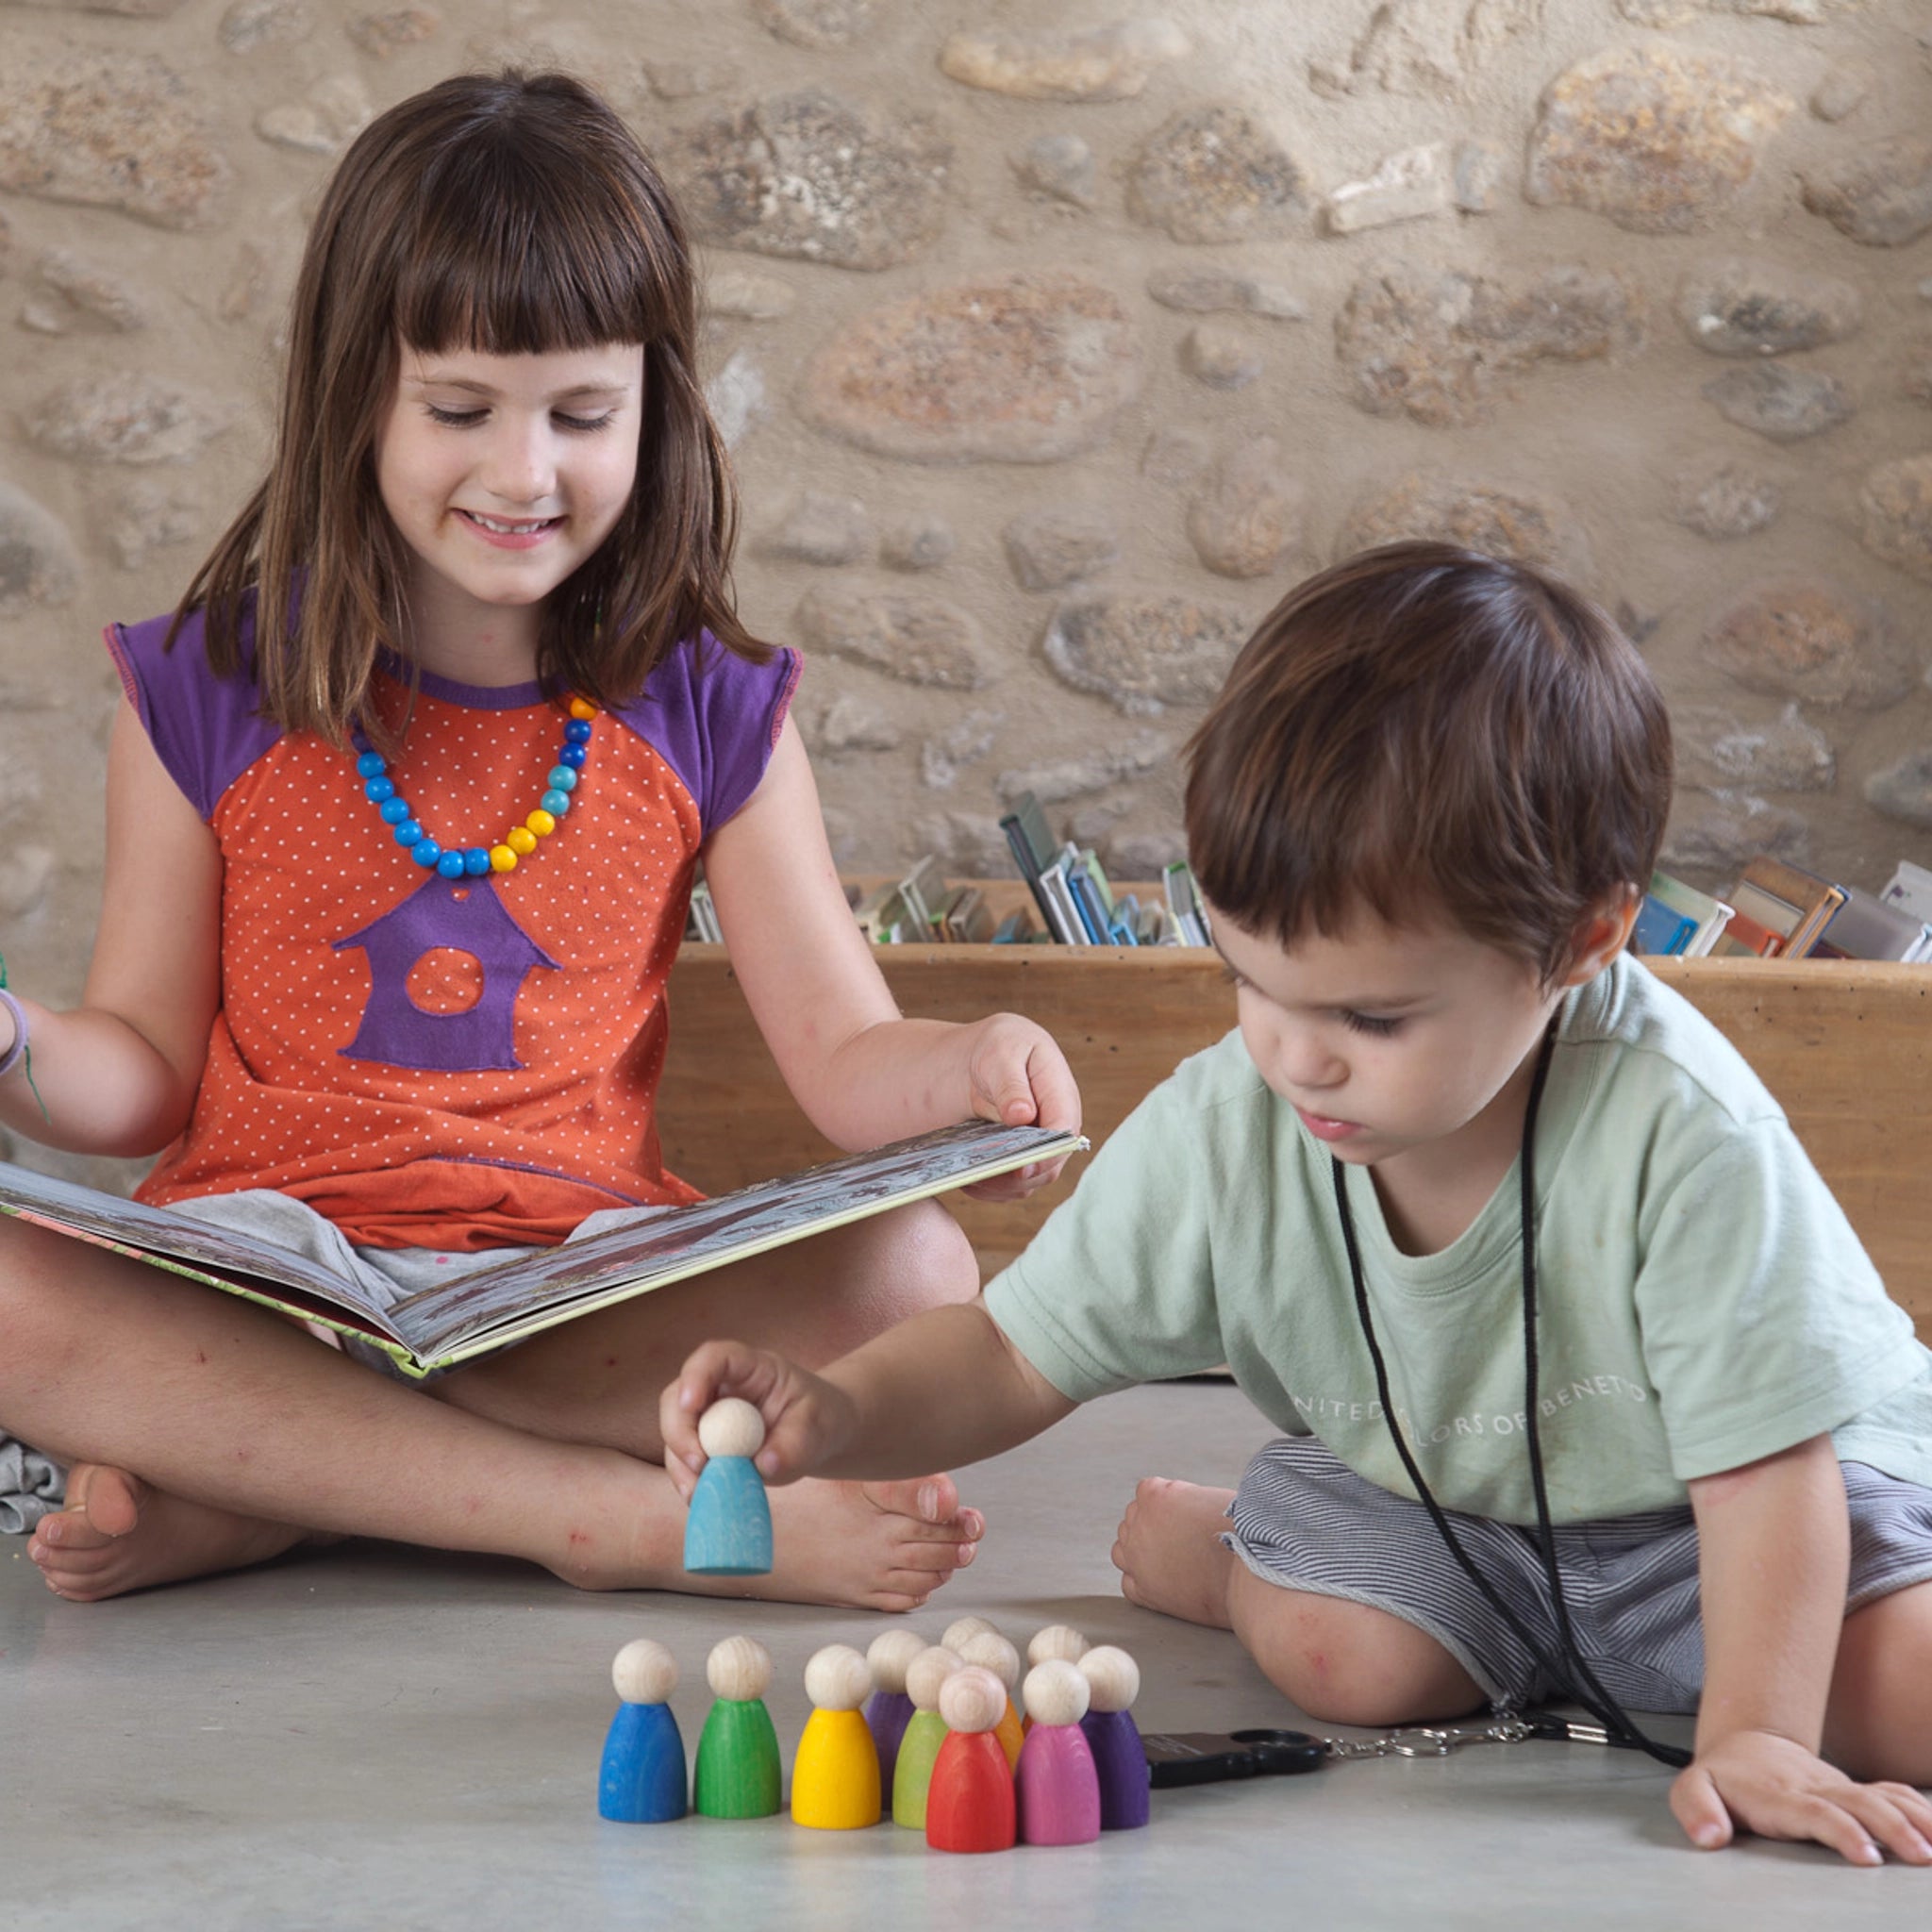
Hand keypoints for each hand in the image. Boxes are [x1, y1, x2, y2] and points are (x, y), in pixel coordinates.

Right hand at [658, 1338, 858, 1501]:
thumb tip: (763, 1465)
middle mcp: (719, 1388)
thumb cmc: (819, 1419)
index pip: (714, 1357)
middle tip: (699, 1464)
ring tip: (698, 1493)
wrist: (815, 1438)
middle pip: (678, 1396)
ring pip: (674, 1432)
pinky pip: (683, 1462)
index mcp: (750, 1367)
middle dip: (679, 1431)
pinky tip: (700, 1498)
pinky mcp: (704, 1446)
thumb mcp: (819, 1426)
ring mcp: (707, 1417)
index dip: (696, 1375)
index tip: (691, 1405)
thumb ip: (796, 1443)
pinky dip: (687, 1481)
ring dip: (680, 1464)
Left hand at [959, 1012, 1081, 1200]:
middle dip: (1018, 1174)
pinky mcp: (1023, 1162)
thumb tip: (1024, 1115)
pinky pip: (1011, 1187)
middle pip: (1050, 1163)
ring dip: (1000, 1185)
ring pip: (1031, 1181)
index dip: (1047, 1151)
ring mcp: (1042, 1146)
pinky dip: (988, 1187)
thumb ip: (1012, 1084)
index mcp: (1061, 1092)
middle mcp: (1058, 1125)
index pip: (1064, 1130)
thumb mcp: (1001, 1052)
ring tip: (968, 1178)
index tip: (1023, 1165)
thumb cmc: (998, 1048)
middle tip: (985, 1175)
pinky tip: (965, 1178)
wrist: (984, 1059)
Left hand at [1671, 1729, 1931, 1865]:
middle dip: (1891, 1828)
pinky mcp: (1854, 1789)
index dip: (1841, 1830)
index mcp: (1778, 1795)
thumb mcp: (1691, 1788)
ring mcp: (1838, 1787)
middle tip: (1919, 1857)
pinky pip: (1893, 1793)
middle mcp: (1814, 1789)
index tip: (1866, 1856)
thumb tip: (1709, 1838)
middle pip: (1858, 1802)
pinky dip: (1919, 1809)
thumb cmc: (1723, 1778)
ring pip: (1882, 1796)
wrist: (1746, 1744)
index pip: (1814, 1811)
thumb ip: (1696, 1810)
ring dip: (1913, 1819)